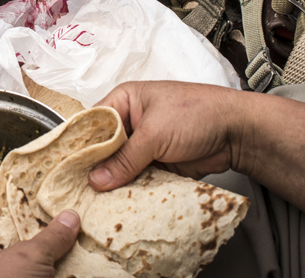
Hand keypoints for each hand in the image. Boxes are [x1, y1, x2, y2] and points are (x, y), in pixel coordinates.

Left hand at [0, 213, 80, 277]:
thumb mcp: (28, 257)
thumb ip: (50, 236)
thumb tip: (69, 216)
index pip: (1, 222)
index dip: (24, 208)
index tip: (46, 196)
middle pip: (25, 244)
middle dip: (48, 233)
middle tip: (70, 216)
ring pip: (41, 265)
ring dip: (60, 255)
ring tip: (82, 235)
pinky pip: (52, 277)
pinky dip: (66, 272)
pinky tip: (84, 261)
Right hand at [89, 81, 245, 191]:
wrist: (237, 132)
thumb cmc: (197, 114)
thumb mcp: (154, 134)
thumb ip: (125, 158)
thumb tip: (96, 179)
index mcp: (125, 101)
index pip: (93, 123)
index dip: (80, 146)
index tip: (66, 169)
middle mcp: (131, 121)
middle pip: (104, 148)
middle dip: (95, 168)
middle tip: (77, 191)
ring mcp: (144, 144)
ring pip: (119, 166)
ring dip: (112, 182)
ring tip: (93, 202)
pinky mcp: (157, 164)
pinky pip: (136, 178)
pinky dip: (130, 190)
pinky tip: (117, 204)